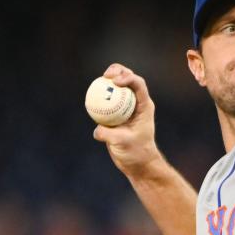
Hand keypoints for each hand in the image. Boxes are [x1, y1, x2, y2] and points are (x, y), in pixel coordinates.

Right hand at [92, 64, 162, 178]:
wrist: (137, 163)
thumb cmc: (136, 153)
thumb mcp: (123, 143)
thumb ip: (110, 135)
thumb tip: (97, 129)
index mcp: (144, 106)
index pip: (138, 85)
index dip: (128, 77)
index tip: (115, 81)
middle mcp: (135, 104)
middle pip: (128, 79)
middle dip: (117, 71)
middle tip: (105, 75)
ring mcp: (125, 108)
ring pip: (116, 88)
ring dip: (107, 81)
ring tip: (98, 81)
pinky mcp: (115, 115)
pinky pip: (105, 101)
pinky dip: (98, 96)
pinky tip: (90, 97)